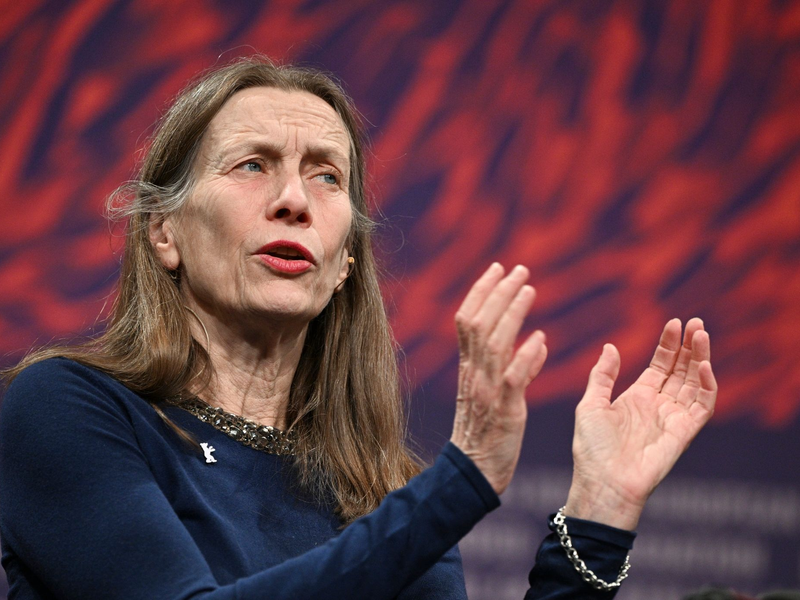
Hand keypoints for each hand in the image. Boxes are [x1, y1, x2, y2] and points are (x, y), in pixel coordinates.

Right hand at [450, 263, 547, 494]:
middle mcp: (474, 373)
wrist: (473, 471)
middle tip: (519, 269)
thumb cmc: (484, 432)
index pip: (467, 319)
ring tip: (529, 289)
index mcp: (468, 367)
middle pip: (479, 323)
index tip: (498, 267)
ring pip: (494, 343)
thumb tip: (535, 341)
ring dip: (512, 313)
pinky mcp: (503, 410)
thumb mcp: (492, 394)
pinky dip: (525, 357)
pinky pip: (512, 379)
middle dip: (498, 292)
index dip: (481, 290)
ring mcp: (486, 391)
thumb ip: (510, 366)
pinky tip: (540, 339)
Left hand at [565, 318, 716, 529]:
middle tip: (696, 322)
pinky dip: (707, 386)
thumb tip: (610, 346)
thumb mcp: (590, 405)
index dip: (669, 345)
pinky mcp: (684, 433)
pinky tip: (702, 366)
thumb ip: (602, 376)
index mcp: (637, 397)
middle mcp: (658, 405)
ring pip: (695, 383)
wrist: (603, 482)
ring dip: (701, 359)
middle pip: (681, 370)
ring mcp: (673, 418)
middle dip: (689, 346)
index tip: (674, 322)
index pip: (661, 365)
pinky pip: (702, 406)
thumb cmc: (592, 449)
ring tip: (701, 335)